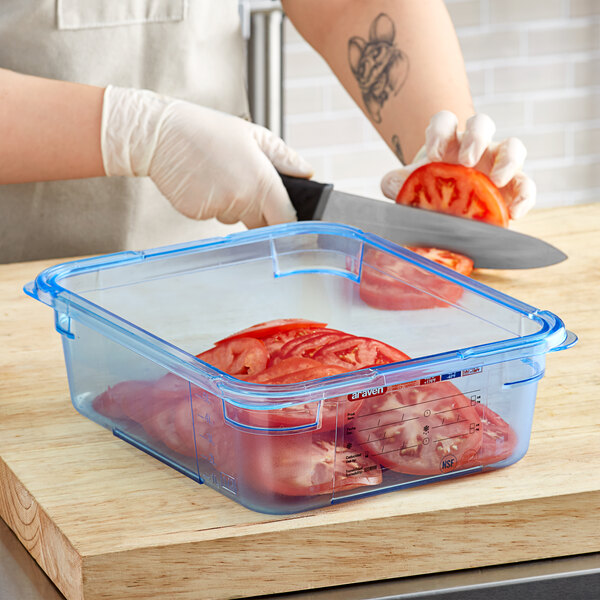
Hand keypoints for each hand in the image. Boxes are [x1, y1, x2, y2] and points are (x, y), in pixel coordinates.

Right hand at [101, 86, 312, 228]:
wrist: (160, 134)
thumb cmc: (206, 130)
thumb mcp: (253, 135)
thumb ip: (284, 158)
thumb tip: (306, 172)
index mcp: (261, 179)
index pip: (285, 217)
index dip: (287, 221)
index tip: (285, 220)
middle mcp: (242, 198)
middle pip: (261, 222)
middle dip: (257, 211)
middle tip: (241, 181)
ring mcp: (218, 209)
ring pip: (235, 219)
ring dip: (232, 206)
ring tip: (217, 175)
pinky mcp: (198, 214)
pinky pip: (213, 217)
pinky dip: (210, 205)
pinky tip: (202, 182)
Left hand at [381, 111, 535, 219]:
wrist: (447, 212)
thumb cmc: (429, 191)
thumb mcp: (409, 186)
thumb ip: (396, 183)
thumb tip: (391, 184)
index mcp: (447, 141)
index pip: (445, 121)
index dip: (439, 132)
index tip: (433, 155)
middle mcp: (475, 147)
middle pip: (482, 123)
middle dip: (475, 138)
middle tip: (466, 161)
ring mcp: (498, 164)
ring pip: (514, 147)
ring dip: (508, 160)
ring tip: (496, 180)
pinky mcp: (513, 186)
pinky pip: (526, 185)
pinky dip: (525, 196)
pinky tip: (515, 213)